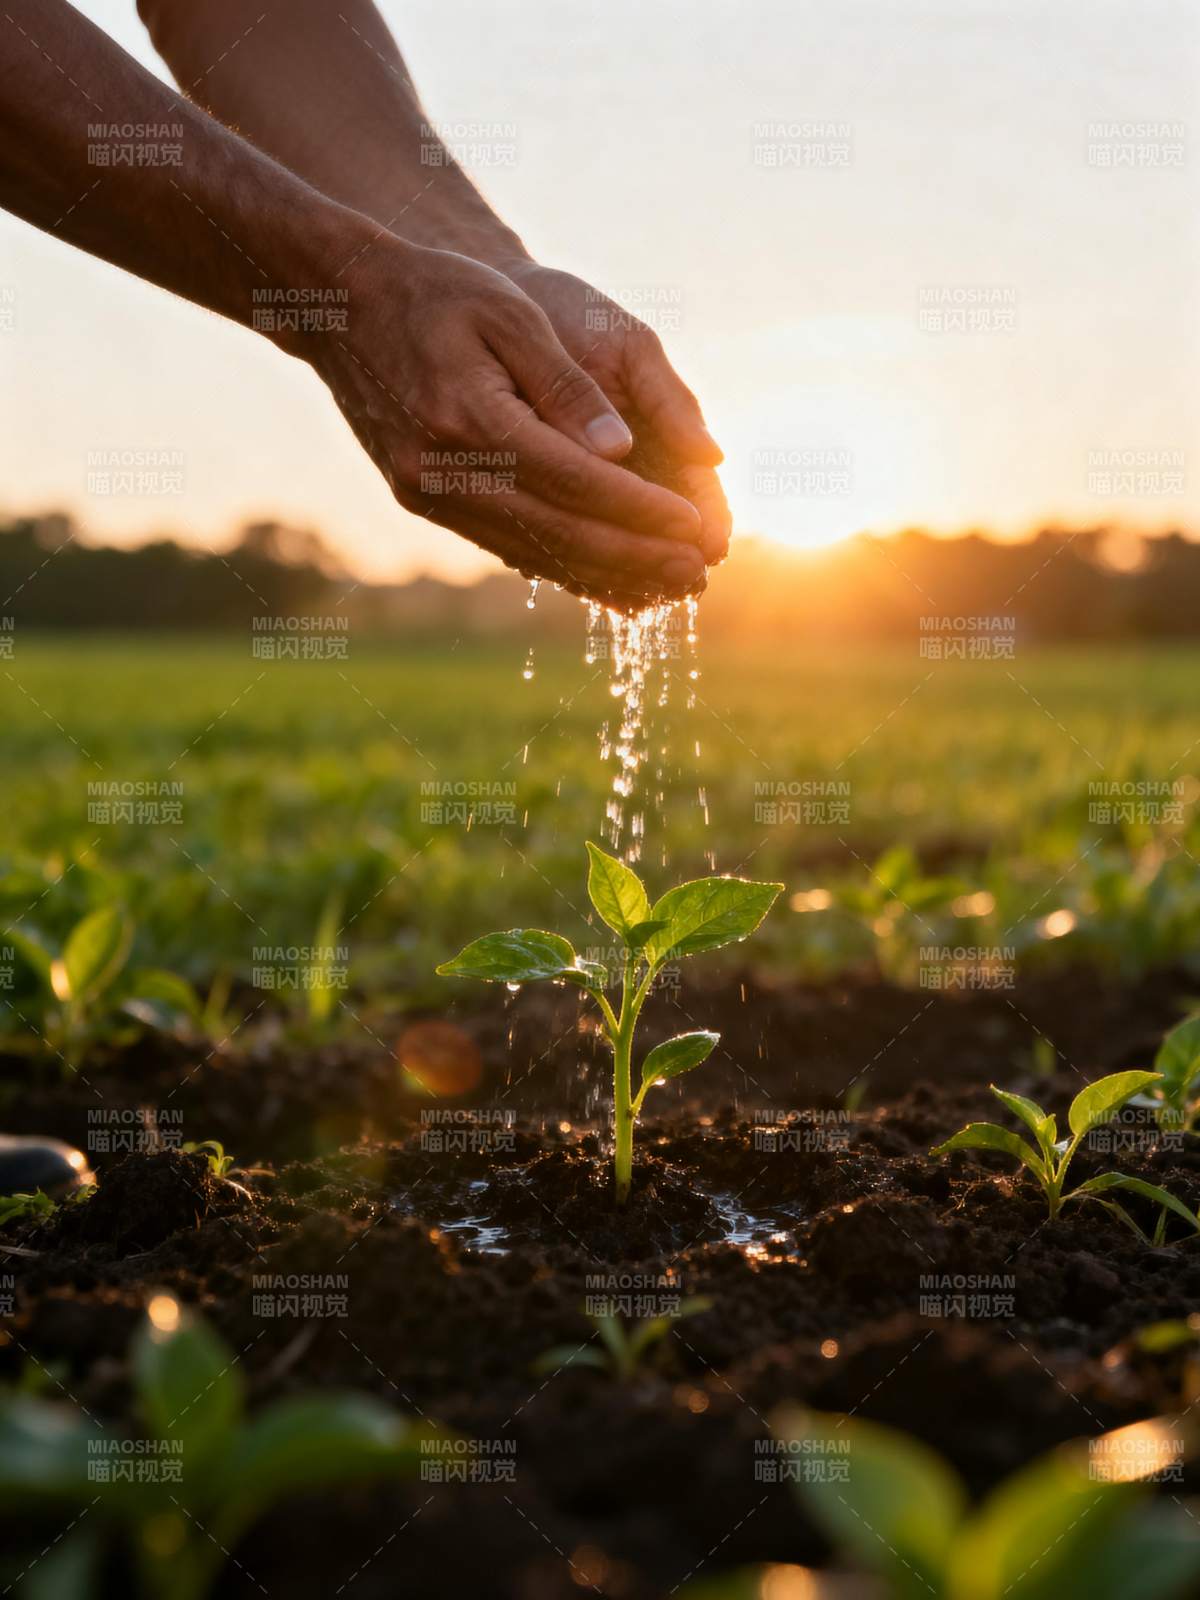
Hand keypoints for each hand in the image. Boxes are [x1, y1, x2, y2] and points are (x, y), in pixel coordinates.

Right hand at [304, 239, 708, 609]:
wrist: (339, 305)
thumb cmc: (436, 293)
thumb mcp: (510, 316)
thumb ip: (567, 387)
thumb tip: (622, 452)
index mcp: (470, 421)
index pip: (576, 482)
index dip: (641, 510)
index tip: (695, 525)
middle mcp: (444, 472)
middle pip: (558, 532)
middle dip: (634, 557)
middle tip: (695, 573)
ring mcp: (428, 496)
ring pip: (532, 550)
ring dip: (603, 573)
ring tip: (665, 586)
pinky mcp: (424, 503)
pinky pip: (504, 544)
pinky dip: (560, 564)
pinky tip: (606, 577)